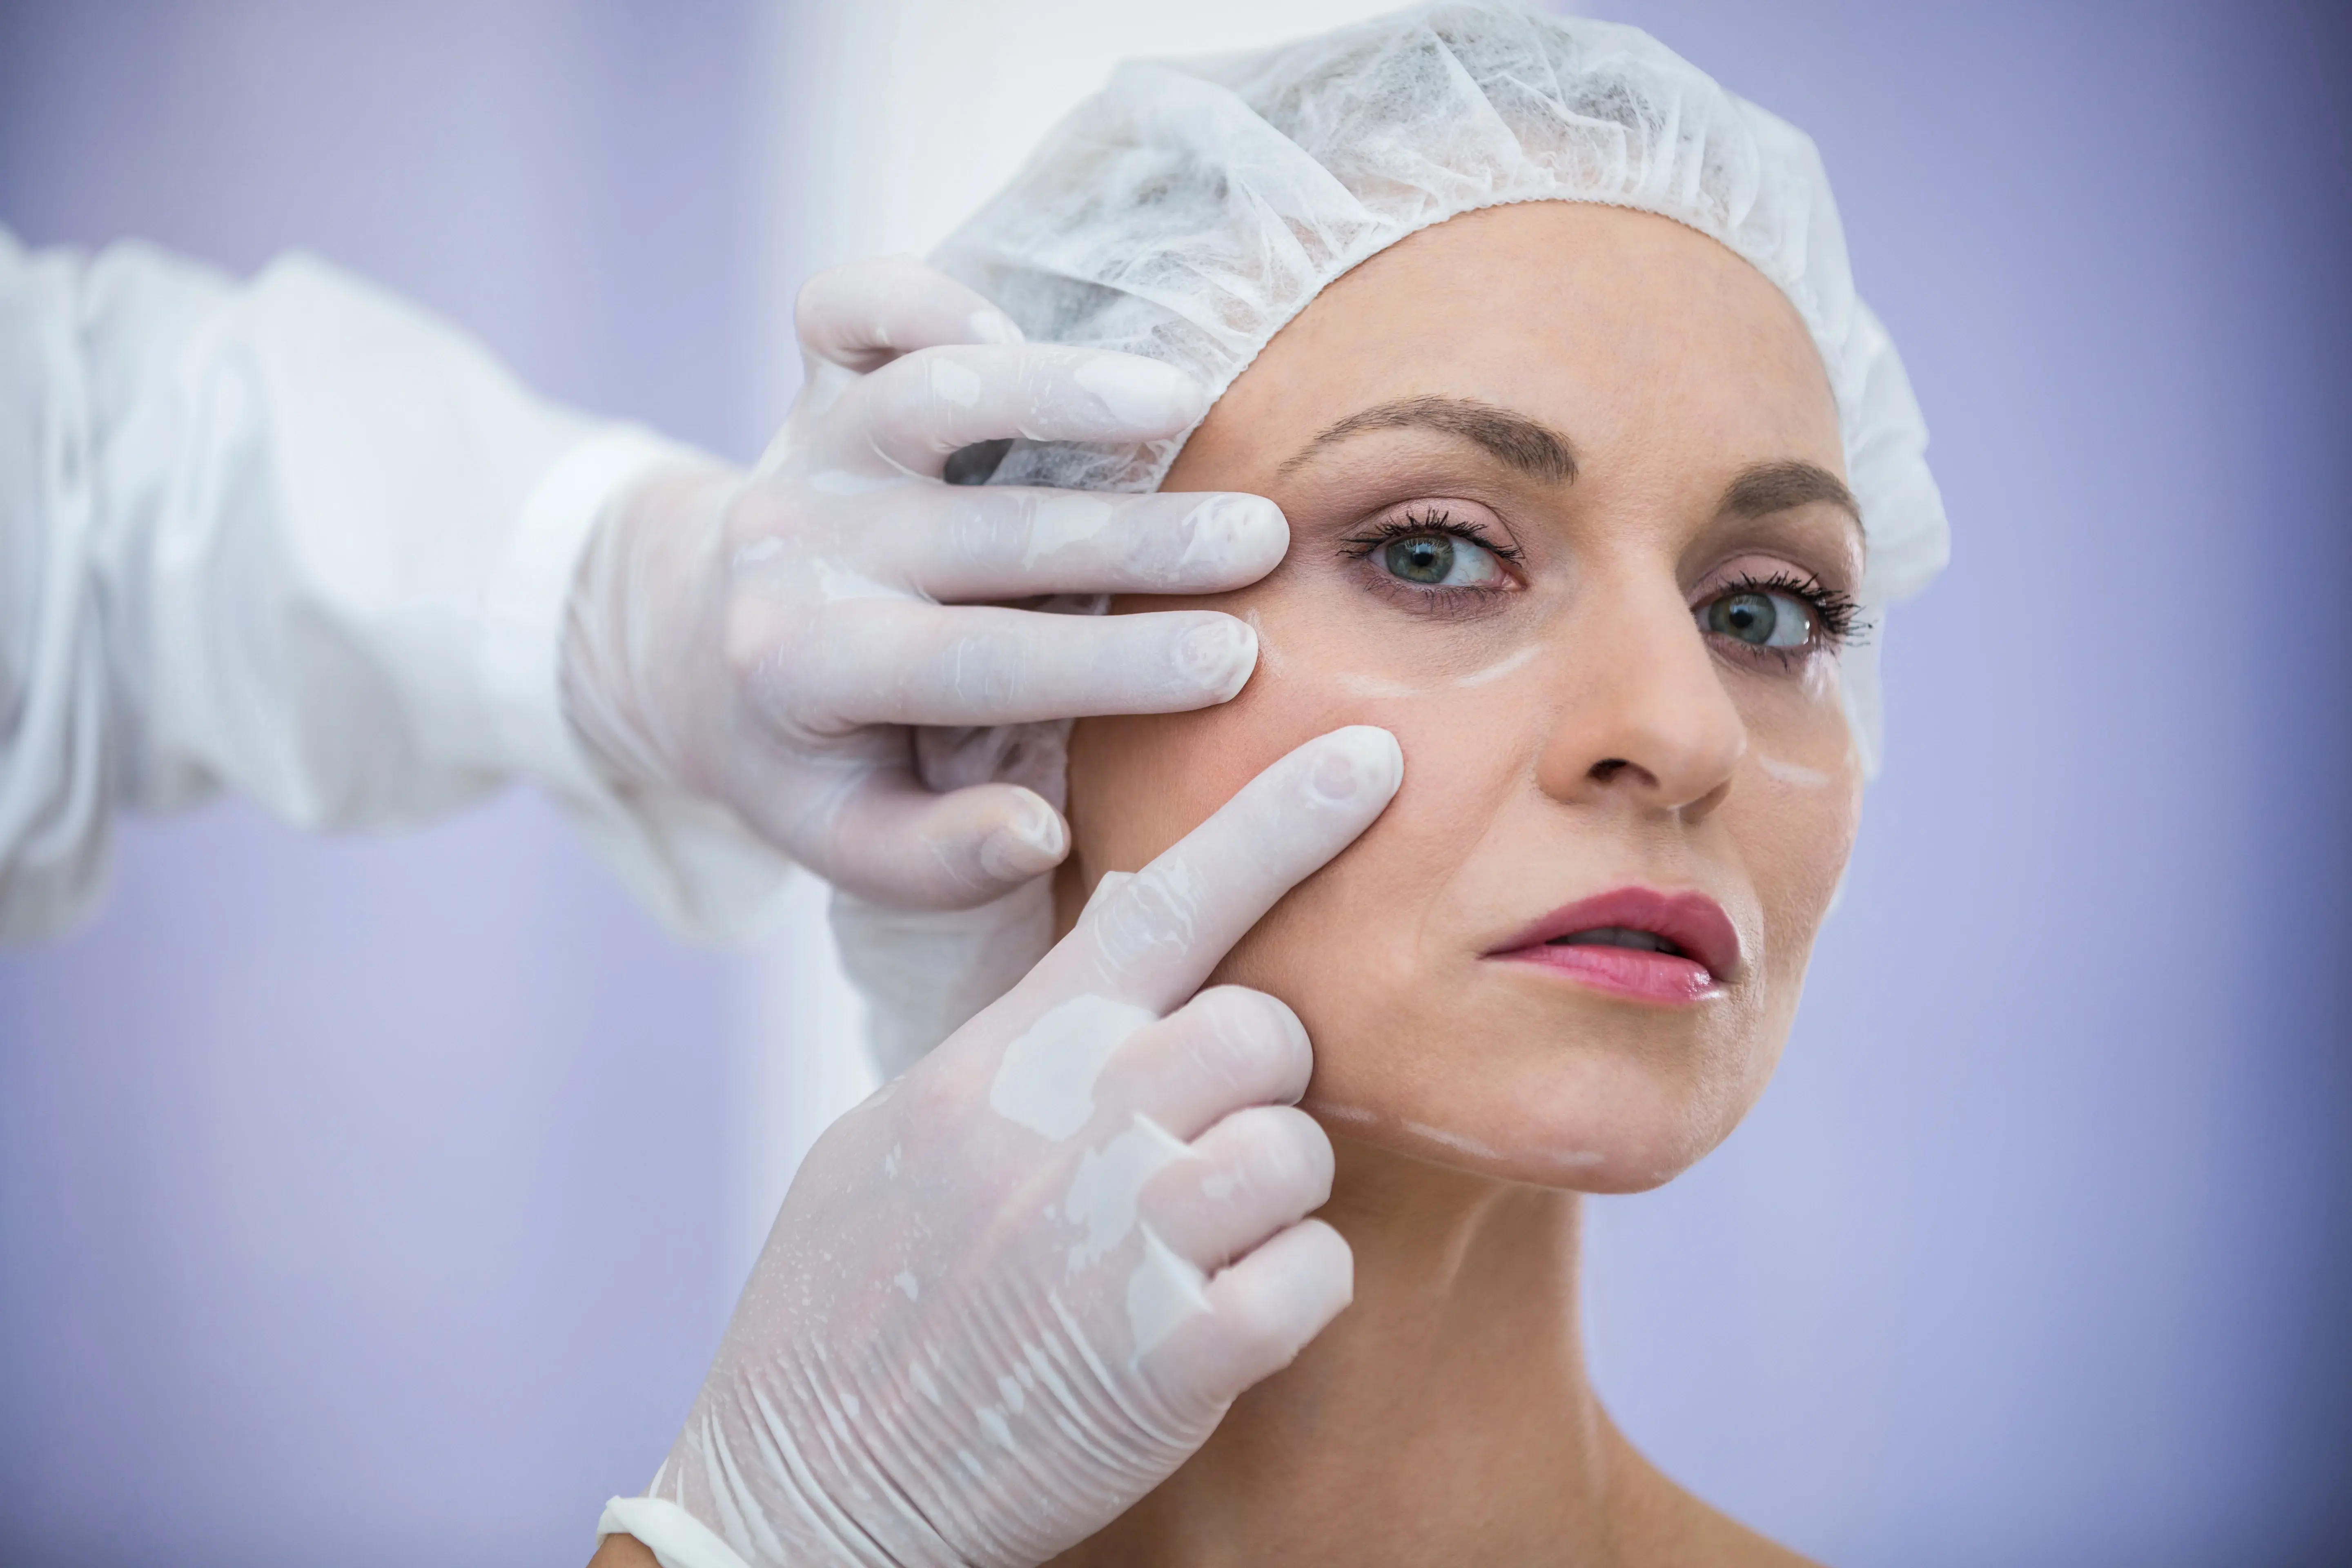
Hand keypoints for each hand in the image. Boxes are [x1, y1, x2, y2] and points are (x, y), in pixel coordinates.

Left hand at [561, 255, 1287, 907]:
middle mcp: (805, 550)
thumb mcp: (856, 843)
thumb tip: (1041, 831)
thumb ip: (942, 857)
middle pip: (986, 534)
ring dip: (1063, 393)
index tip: (1229, 665)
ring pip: (931, 397)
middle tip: (1261, 541)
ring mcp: (811, 451)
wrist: (703, 654)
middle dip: (1137, 537)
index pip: (978, 666)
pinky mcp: (815, 381)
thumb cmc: (820, 760)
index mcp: (811, 672)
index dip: (1108, 664)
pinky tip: (1017, 323)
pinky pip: (848, 307)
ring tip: (1188, 401)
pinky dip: (922, 297)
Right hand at [635, 726, 1402, 1566]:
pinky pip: (1313, 1274)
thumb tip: (1108, 964)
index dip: (1276, 821)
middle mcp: (1069, 1125)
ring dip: (1268, 1195)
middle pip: (1258, 1025)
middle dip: (1251, 1078)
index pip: (1157, 904)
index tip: (1368, 759)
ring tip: (1185, 1249)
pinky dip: (1286, 1296)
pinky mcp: (1173, 1358)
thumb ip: (1014, 1049)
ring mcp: (1123, 1239)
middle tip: (1187, 1144)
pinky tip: (1209, 1327)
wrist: (808, 1491)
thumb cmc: (845, 1309)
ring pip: (1295, 1145)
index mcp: (1002, 1061)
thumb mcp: (897, 1139)